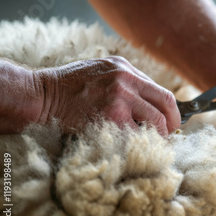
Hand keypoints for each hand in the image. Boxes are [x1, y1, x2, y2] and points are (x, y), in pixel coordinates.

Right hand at [34, 56, 180, 133]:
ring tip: (153, 143)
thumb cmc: (69, 87)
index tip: (168, 121)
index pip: (160, 90)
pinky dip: (141, 143)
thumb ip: (125, 83)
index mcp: (125, 68)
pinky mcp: (112, 115)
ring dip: (159, 135)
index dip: (169, 110)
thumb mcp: (101, 72)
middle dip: (172, 122)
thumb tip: (150, 103)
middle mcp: (126, 79)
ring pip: (156, 121)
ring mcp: (120, 97)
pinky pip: (137, 134)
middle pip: (166, 103)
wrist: (42, 95)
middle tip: (169, 134)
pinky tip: (136, 147)